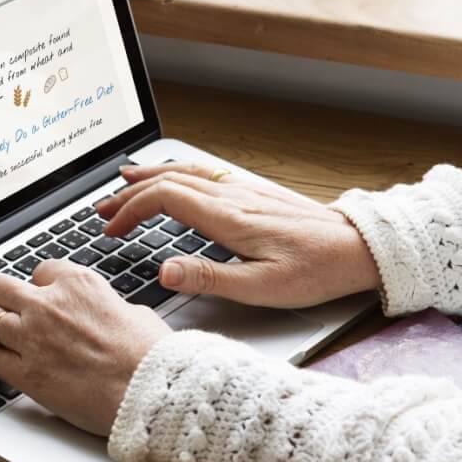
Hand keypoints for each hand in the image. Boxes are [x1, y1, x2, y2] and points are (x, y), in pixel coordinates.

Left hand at [0, 261, 170, 434]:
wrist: (150, 391)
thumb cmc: (150, 355)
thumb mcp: (133, 312)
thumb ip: (105, 306)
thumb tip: (104, 312)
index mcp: (78, 283)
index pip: (40, 270)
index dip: (40, 285)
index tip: (40, 295)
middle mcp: (49, 305)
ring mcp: (32, 338)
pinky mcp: (25, 373)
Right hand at [96, 162, 380, 308]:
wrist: (359, 249)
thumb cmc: (316, 271)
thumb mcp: (262, 288)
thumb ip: (209, 279)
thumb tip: (163, 272)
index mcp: (229, 219)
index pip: (165, 199)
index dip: (131, 210)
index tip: (112, 230)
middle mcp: (234, 197)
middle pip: (170, 181)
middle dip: (130, 193)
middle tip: (103, 211)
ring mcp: (246, 192)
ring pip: (188, 172)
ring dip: (151, 177)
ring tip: (124, 182)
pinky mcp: (257, 194)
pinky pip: (207, 174)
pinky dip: (178, 173)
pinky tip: (176, 178)